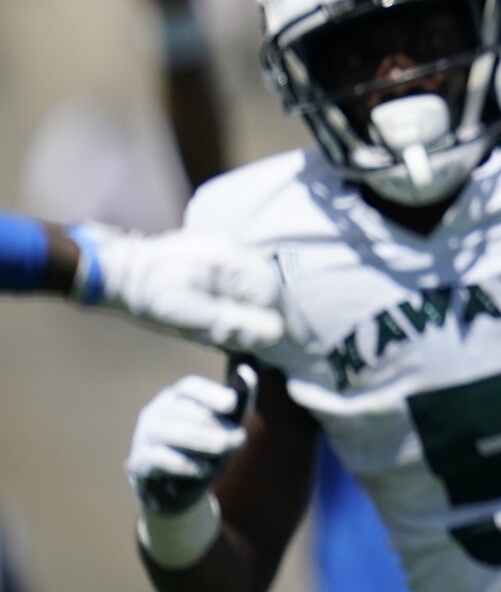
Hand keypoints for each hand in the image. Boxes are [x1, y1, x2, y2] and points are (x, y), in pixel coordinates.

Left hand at [79, 226, 286, 349]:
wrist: (111, 270)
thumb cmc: (147, 295)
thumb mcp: (188, 316)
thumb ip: (232, 323)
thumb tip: (275, 333)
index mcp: (226, 261)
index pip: (270, 291)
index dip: (286, 319)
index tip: (297, 343)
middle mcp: (230, 249)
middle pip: (269, 285)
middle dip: (278, 314)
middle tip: (290, 341)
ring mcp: (221, 248)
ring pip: (258, 281)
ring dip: (263, 308)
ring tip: (263, 333)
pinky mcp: (212, 253)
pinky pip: (243, 277)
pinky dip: (249, 298)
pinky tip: (243, 315)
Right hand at [127, 367, 256, 516]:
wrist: (180, 494)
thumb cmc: (206, 452)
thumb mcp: (226, 428)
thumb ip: (240, 403)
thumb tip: (246, 371)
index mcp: (177, 398)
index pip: (190, 387)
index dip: (211, 393)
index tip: (232, 403)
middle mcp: (156, 413)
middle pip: (184, 410)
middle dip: (215, 424)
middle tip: (240, 438)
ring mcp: (144, 436)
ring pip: (172, 432)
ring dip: (204, 441)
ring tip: (226, 449)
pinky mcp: (140, 462)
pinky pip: (160, 458)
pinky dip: (185, 464)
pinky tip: (203, 470)